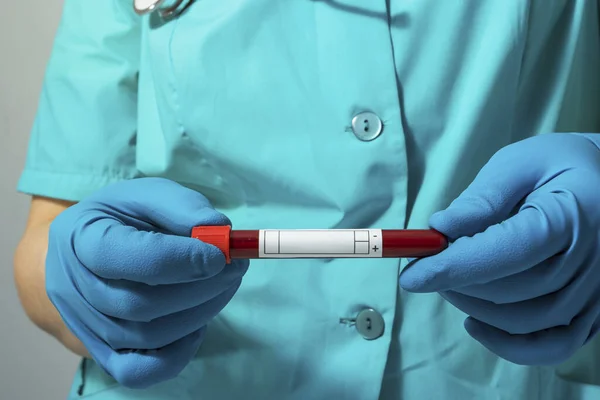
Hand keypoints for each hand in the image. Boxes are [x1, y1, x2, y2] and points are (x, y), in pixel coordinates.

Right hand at [46, 177, 248, 387]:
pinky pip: (139, 372)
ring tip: (224, 285)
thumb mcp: (148, 196)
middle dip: (200, 288)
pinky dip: (179, 352)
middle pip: (138, 305)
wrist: (85, 252)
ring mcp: (84, 327)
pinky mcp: (101, 353)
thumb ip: (182, 207)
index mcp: (79, 238)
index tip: (220, 255)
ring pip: (147, 338)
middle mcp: (72, 288)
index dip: (177, 259)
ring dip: (200, 312)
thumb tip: (221, 231)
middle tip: (236, 268)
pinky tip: (199, 321)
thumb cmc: (122, 218)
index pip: (122, 257)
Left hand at [400, 133, 599, 364]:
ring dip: (473, 306)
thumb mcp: (519, 163)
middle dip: (456, 282)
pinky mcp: (594, 310)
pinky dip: (509, 345)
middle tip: (428, 264)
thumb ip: (482, 197)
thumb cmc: (559, 166)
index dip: (453, 267)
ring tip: (450, 281)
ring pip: (524, 322)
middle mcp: (591, 260)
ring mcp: (596, 291)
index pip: (506, 253)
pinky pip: (552, 346)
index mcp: (570, 216)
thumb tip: (439, 228)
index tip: (411, 275)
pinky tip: (475, 322)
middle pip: (511, 291)